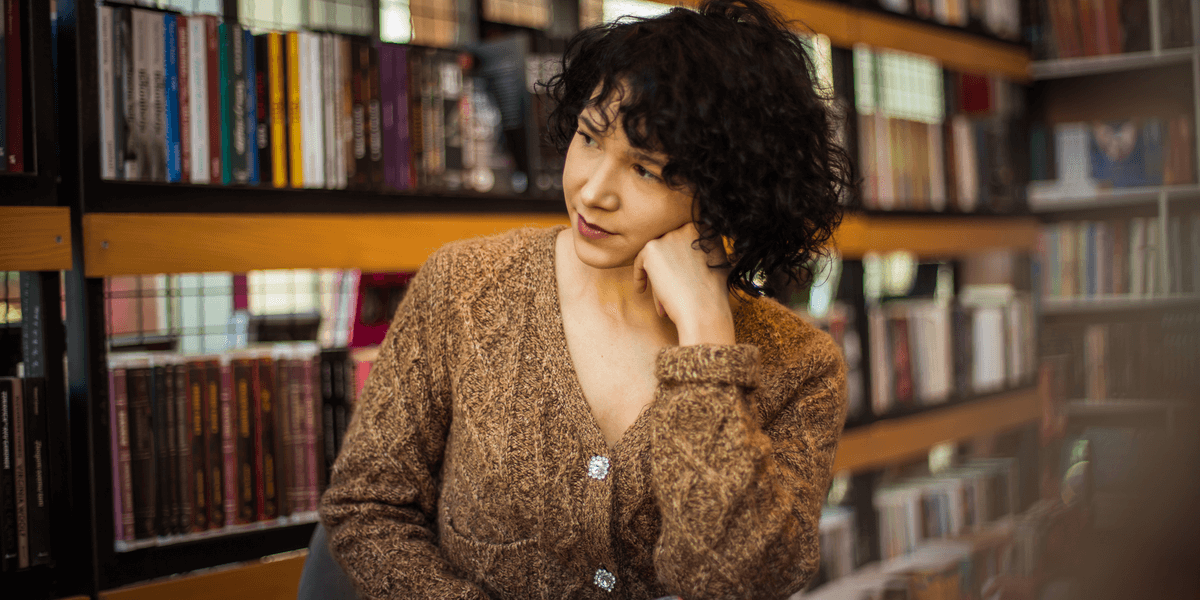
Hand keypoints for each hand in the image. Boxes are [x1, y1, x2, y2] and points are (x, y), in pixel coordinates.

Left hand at [633, 222, 735, 345]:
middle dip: (667, 266)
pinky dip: (639, 275)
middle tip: (668, 285)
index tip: (678, 272)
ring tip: (659, 292)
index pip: (684, 239)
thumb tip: (691, 254)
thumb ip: (705, 251)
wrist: (703, 309)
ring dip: (656, 273)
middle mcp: (687, 227)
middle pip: (669, 246)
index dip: (679, 257)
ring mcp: (669, 236)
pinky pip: (640, 260)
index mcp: (705, 228)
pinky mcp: (652, 248)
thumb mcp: (718, 263)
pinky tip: (642, 289)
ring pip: (657, 255)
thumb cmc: (712, 294)